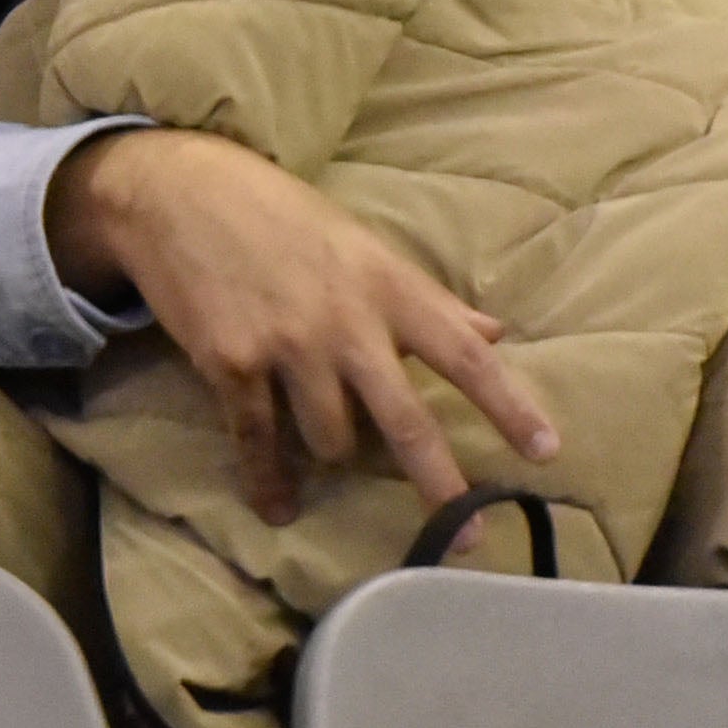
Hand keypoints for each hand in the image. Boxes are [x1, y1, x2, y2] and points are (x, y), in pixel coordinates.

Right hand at [48, 127, 557, 521]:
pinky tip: (275, 506)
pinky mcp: (232, 362)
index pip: (463, 353)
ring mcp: (287, 344)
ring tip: (329, 453)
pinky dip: (268, 479)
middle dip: (439, 482)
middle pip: (404, 418)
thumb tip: (494, 330)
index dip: (508, 404)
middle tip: (469, 536)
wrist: (180, 192)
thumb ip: (428, 298)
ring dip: (335, 456)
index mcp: (388, 285)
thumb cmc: (281, 215)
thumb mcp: (364, 244)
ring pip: (331, 439)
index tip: (546, 451)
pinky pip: (257, 439)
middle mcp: (346, 319)